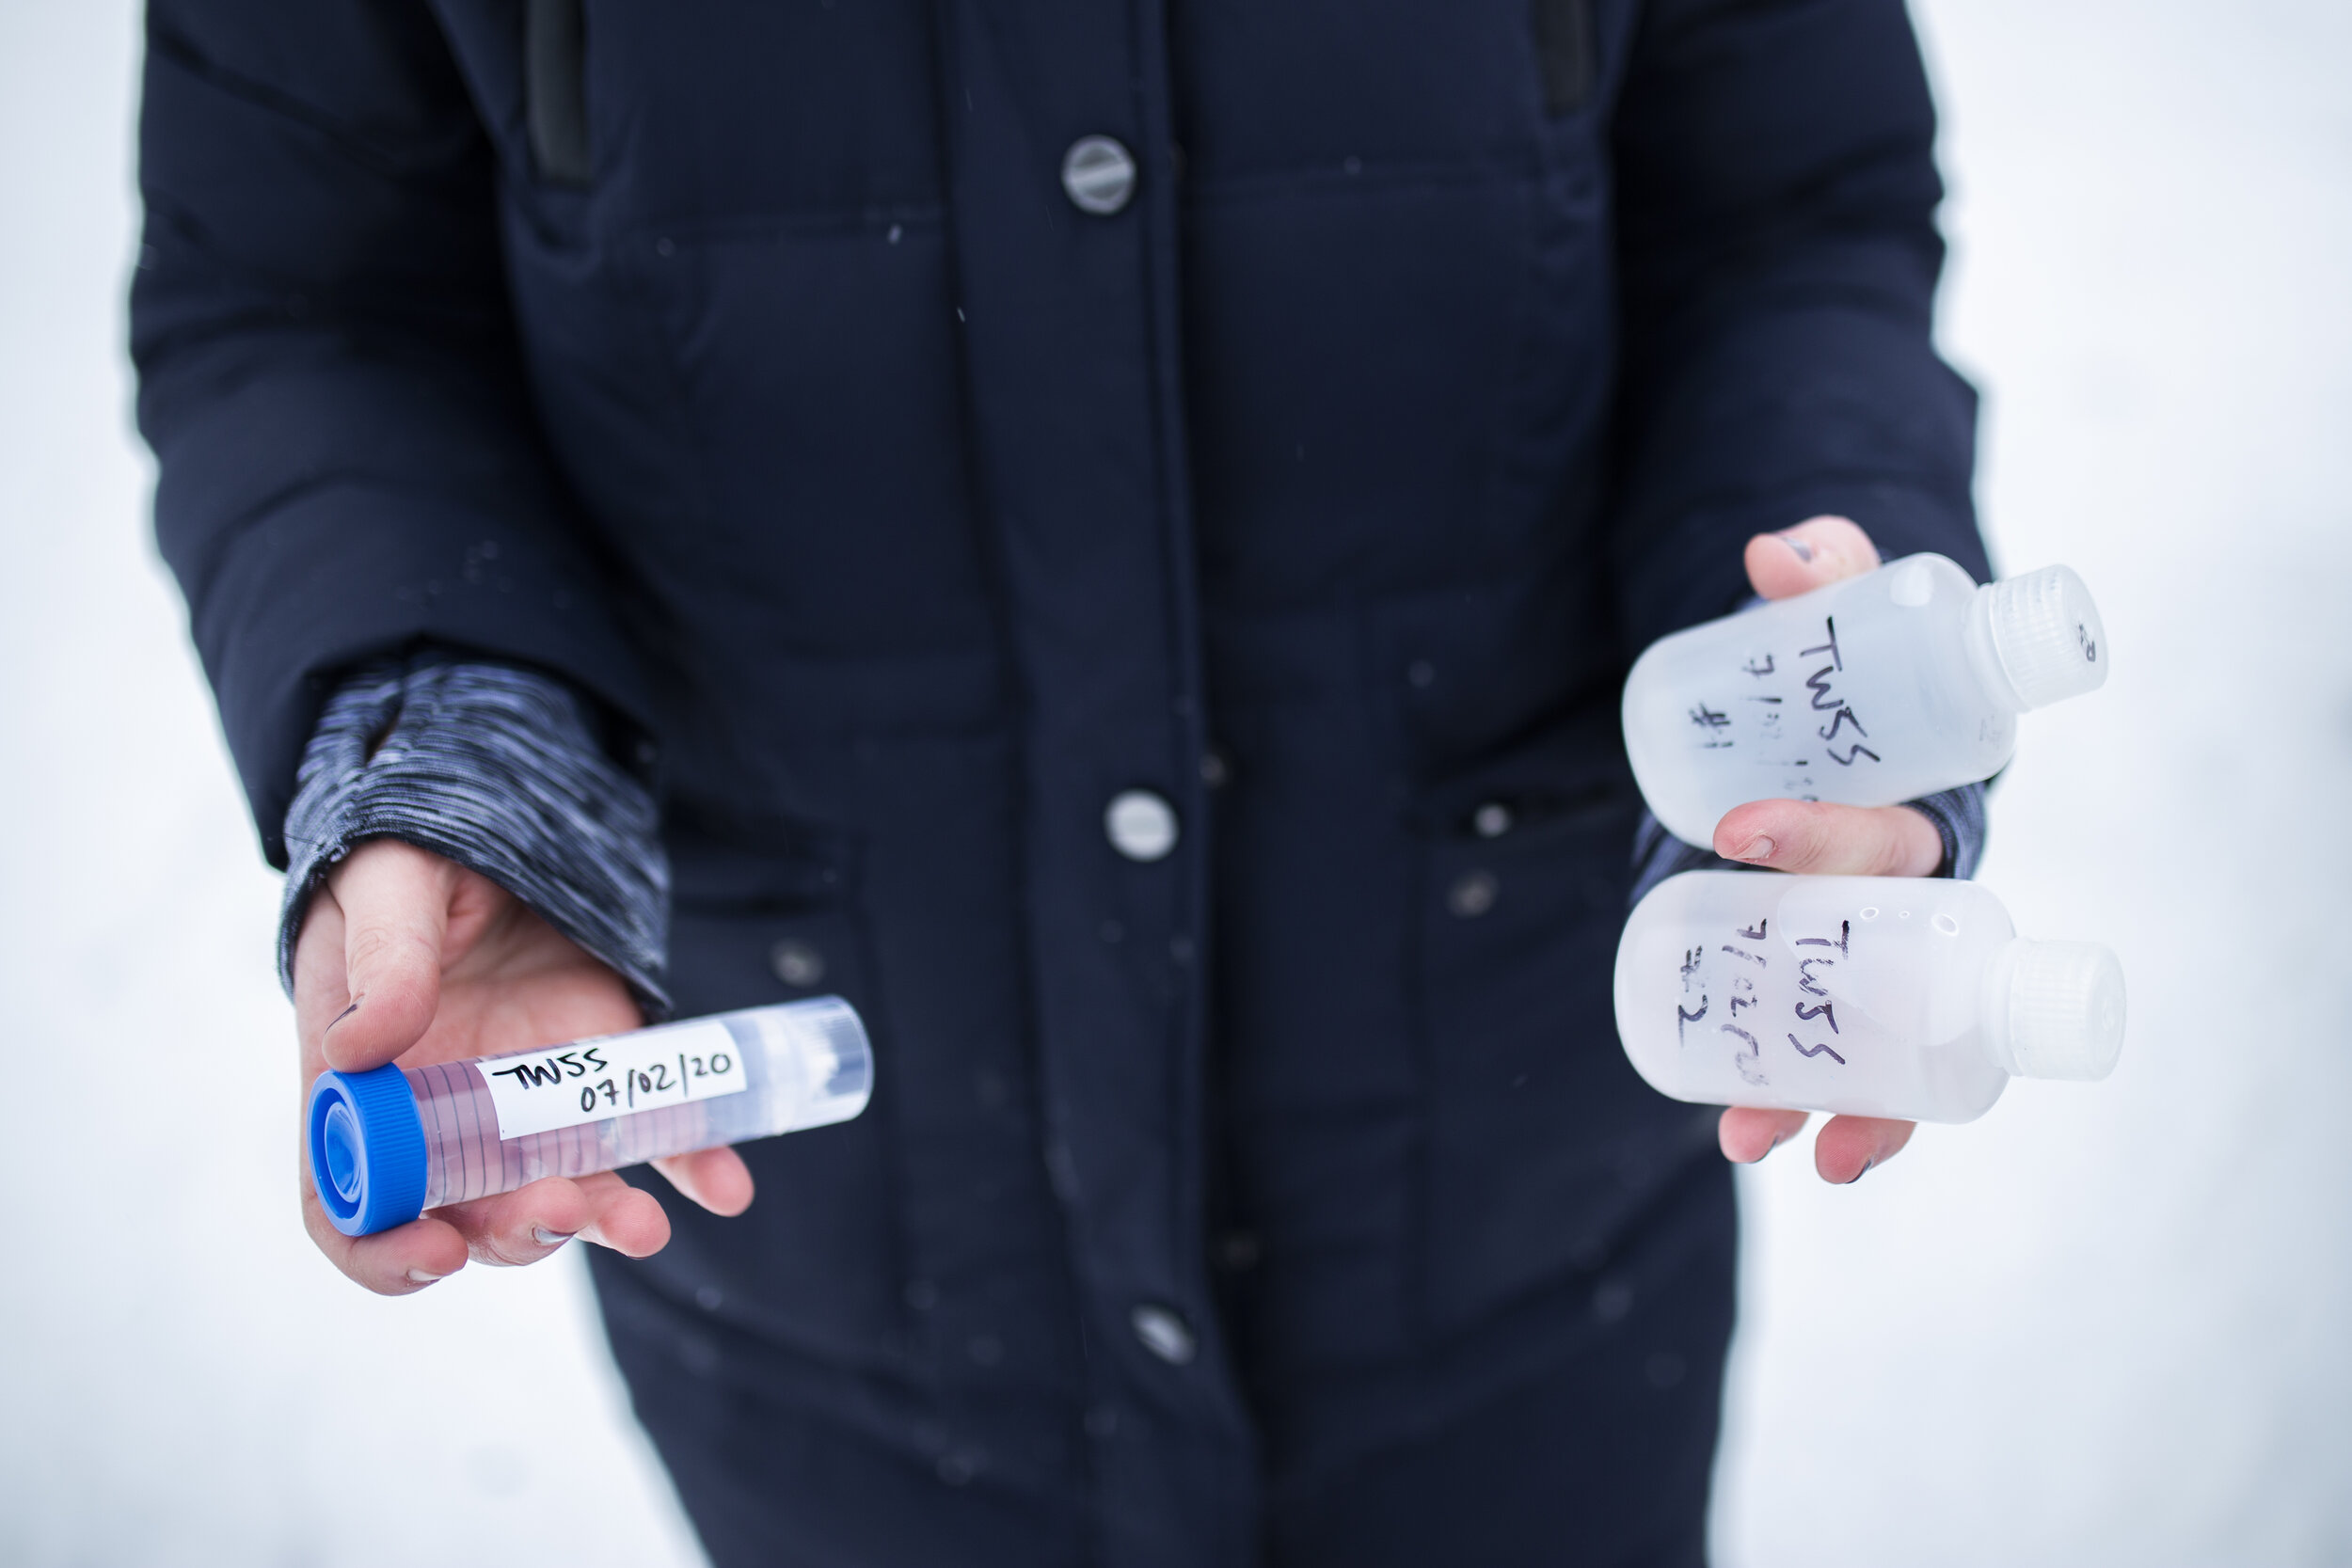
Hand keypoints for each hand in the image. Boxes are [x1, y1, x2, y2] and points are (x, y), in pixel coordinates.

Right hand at [293, 839, 754, 1293]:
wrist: (498, 827)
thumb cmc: (407, 862)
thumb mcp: (386, 890)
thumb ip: (381, 961)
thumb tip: (358, 1047)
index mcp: (361, 1093)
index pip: (347, 1205)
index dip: (381, 1249)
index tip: (435, 1255)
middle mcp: (442, 1123)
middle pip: (467, 1217)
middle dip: (515, 1232)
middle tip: (562, 1205)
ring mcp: (530, 1110)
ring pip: (562, 1194)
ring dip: (602, 1221)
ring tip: (644, 1224)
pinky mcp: (606, 1080)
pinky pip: (651, 1139)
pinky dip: (690, 1167)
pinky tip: (725, 1187)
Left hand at [1711, 515, 1940, 1183]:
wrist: (1853, 737)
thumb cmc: (1853, 685)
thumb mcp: (1836, 626)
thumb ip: (1818, 568)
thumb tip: (1772, 553)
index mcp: (1928, 809)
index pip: (1892, 834)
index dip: (1825, 838)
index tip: (1738, 835)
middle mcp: (1916, 893)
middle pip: (1885, 948)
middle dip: (1829, 979)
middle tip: (1743, 982)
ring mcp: (1878, 946)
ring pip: (1881, 1029)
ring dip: (1836, 1092)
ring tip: (1763, 1140)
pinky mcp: (1838, 976)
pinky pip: (1856, 1059)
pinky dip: (1825, 1107)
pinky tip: (1779, 1148)